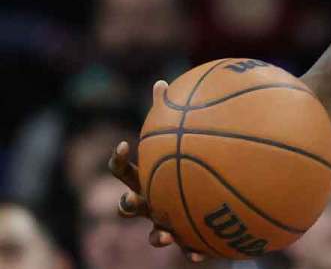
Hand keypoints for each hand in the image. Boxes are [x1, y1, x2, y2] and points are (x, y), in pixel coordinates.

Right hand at [107, 80, 207, 263]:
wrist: (207, 192)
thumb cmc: (186, 161)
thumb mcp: (178, 138)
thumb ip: (169, 112)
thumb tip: (161, 82)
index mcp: (146, 177)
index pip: (123, 170)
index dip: (119, 160)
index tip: (125, 146)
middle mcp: (150, 201)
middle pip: (129, 206)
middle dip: (128, 204)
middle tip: (134, 199)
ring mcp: (165, 221)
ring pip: (154, 233)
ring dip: (157, 235)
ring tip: (164, 235)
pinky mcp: (187, 236)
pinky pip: (189, 246)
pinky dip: (193, 251)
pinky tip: (205, 254)